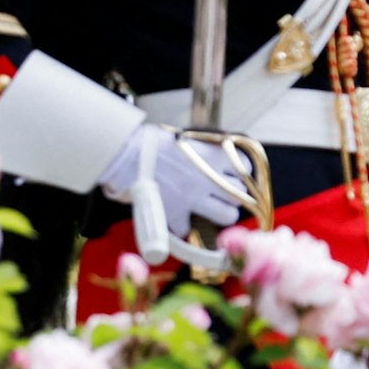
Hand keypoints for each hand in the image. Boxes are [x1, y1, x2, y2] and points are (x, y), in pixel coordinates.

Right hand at [101, 123, 246, 233]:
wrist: (124, 156)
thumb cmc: (148, 143)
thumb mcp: (182, 139)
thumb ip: (201, 152)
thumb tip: (210, 161)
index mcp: (210, 155)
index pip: (244, 165)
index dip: (241, 171)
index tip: (234, 173)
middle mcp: (207, 178)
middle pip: (240, 194)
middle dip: (234, 195)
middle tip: (223, 194)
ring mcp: (193, 198)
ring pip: (227, 215)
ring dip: (221, 213)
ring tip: (211, 209)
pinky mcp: (175, 213)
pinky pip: (189, 229)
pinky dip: (183, 226)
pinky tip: (177, 219)